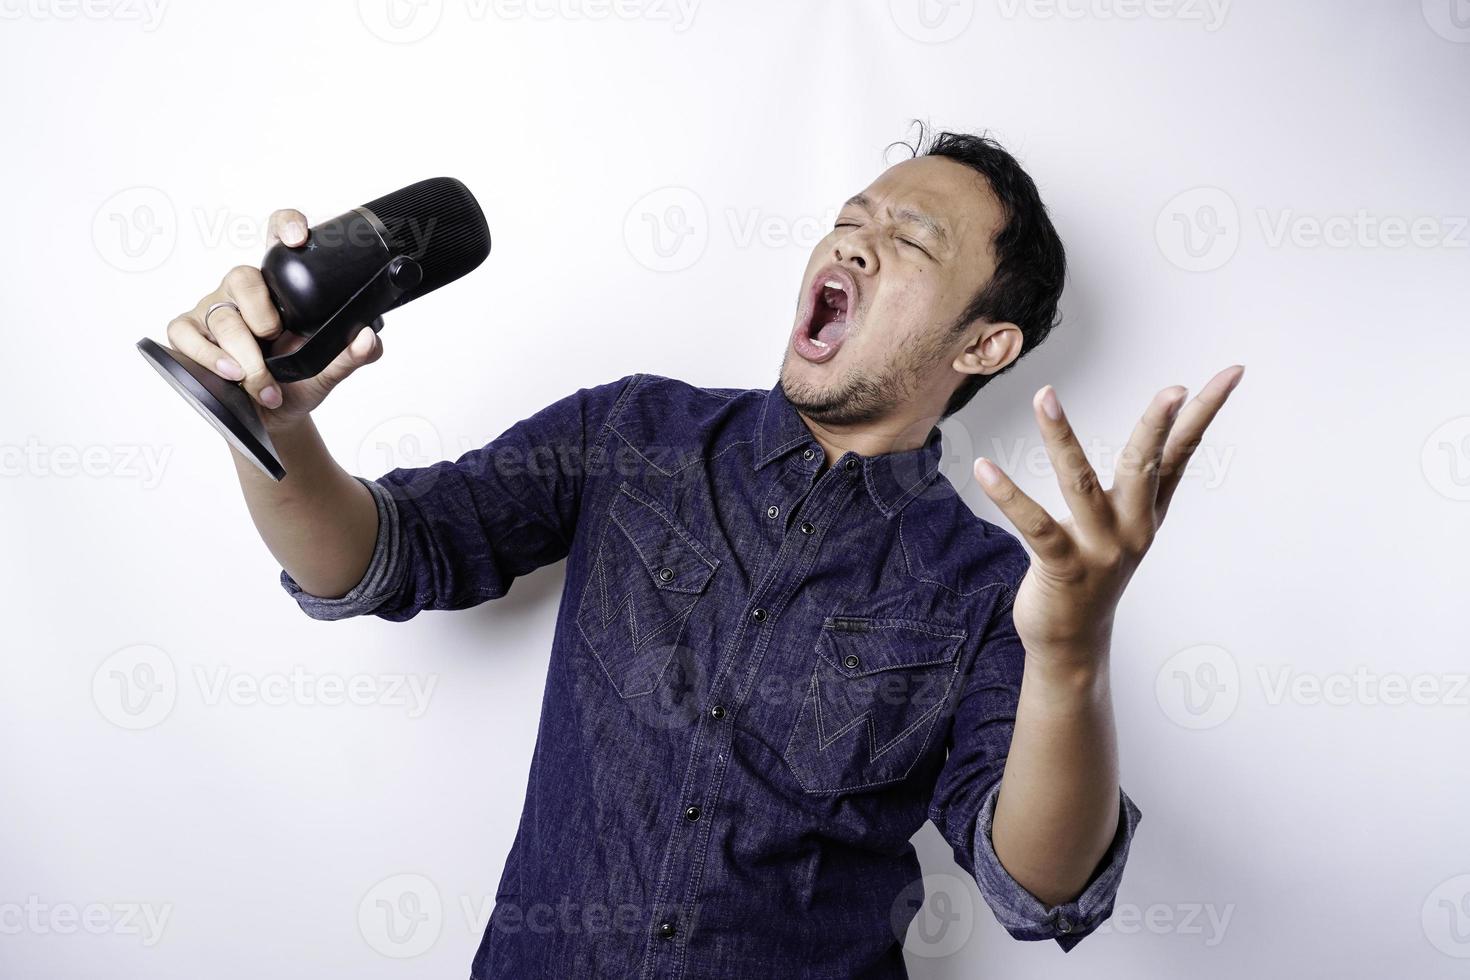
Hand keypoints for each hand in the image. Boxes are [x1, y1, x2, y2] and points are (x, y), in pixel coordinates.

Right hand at [164, 208, 384, 432]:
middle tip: (276, 340)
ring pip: (220, 315)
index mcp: (281, 286)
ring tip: (261, 382)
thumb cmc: (298, 383)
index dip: (285, 226)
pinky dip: (209, 357)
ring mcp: (213, 310)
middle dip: (261, 314)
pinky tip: (231, 375)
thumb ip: (352, 354)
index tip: (299, 239)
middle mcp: (244, 291)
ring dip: (243, 354)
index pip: (277, 237)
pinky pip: (185, 334)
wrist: (272, 418)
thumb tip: (366, 338)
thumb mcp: (330, 371)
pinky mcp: (188, 333)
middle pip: (243, 276)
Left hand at [973, 365, 1244, 662]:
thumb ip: (1142, 481)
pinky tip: (984, 468)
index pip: (1182, 452)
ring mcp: (1099, 549)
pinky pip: (1035, 526)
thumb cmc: (1094, 572)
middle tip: (1174, 388)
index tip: (1232, 373)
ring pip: (1081, 484)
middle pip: (1146, 466)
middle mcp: (1131, 527)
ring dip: (1061, 438)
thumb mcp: (1128, 525)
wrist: (1073, 642)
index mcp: (1147, 511)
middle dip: (1158, 427)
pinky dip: (1009, 495)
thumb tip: (1159, 434)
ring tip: (1044, 395)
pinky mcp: (1063, 568)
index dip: (1205, 411)